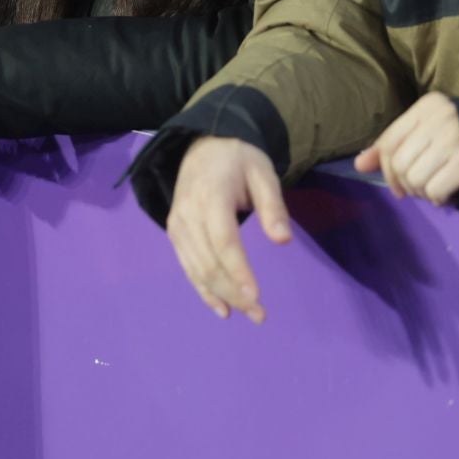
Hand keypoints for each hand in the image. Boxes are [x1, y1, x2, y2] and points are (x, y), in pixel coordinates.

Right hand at [165, 137, 291, 323]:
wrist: (204, 144)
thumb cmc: (239, 160)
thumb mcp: (263, 173)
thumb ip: (273, 206)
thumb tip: (283, 241)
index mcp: (212, 196)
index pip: (224, 240)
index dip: (238, 271)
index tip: (255, 296)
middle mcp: (189, 214)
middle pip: (209, 262)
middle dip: (234, 292)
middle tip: (260, 314)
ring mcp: (178, 225)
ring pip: (198, 269)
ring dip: (221, 296)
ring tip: (247, 314)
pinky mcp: (175, 233)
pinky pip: (188, 267)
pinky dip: (203, 290)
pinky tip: (221, 309)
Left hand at [355, 91, 458, 204]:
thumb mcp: (428, 131)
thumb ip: (393, 145)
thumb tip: (359, 165)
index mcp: (427, 107)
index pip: (388, 141)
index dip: (384, 168)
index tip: (395, 183)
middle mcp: (439, 119)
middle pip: (398, 164)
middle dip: (405, 184)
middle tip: (419, 188)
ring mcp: (454, 140)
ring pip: (414, 179)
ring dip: (422, 192)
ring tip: (436, 187)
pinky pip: (434, 190)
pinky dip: (438, 198)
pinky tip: (448, 193)